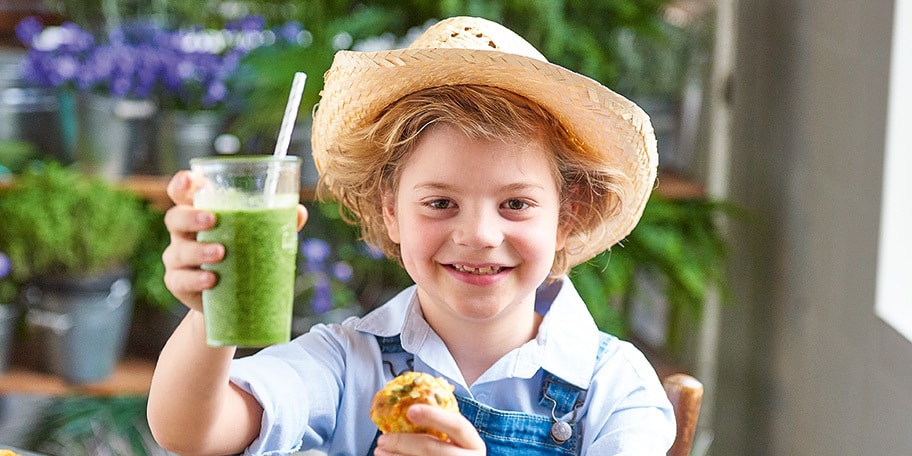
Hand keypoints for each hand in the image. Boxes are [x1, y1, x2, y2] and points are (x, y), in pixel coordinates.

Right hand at [161, 171, 307, 310]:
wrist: (232, 299)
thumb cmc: (243, 257)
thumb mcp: (259, 237)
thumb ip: (276, 222)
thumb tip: (299, 212)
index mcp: (201, 213)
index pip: (184, 192)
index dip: (184, 183)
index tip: (192, 181)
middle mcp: (185, 234)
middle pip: (175, 218)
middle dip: (190, 217)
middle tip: (212, 220)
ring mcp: (179, 259)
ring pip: (178, 251)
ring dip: (198, 250)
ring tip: (221, 252)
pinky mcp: (179, 284)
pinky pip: (180, 280)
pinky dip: (195, 279)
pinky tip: (211, 279)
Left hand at [373, 405, 484, 455]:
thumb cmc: (454, 453)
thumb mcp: (456, 441)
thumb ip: (441, 427)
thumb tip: (408, 409)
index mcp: (473, 444)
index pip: (457, 425)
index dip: (434, 416)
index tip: (410, 410)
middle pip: (434, 449)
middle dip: (404, 442)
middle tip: (383, 439)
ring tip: (379, 452)